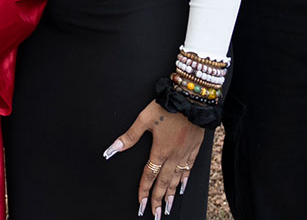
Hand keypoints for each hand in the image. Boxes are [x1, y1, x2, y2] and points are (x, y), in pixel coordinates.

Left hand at [102, 97, 203, 217]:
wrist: (193, 98)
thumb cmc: (168, 106)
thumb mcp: (144, 119)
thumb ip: (129, 136)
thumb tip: (112, 149)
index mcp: (160, 150)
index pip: (149, 176)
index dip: (144, 191)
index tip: (141, 204)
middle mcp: (173, 155)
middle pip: (164, 183)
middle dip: (158, 200)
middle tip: (156, 214)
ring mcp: (185, 153)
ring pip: (177, 179)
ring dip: (171, 194)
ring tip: (168, 208)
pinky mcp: (194, 148)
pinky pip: (189, 168)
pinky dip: (185, 179)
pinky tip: (182, 187)